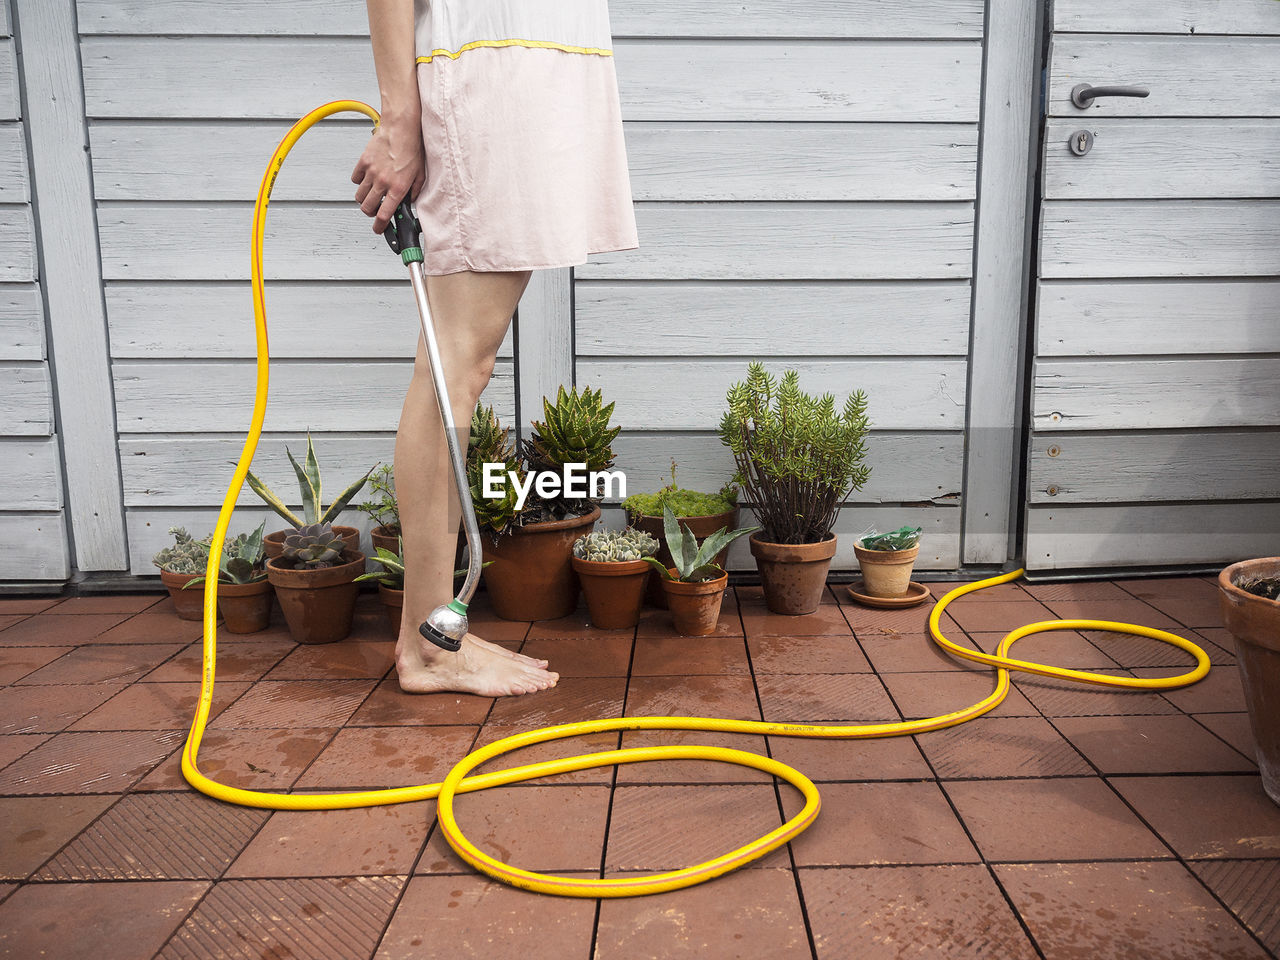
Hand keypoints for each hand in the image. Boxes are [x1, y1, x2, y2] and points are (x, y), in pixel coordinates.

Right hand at [351, 117, 425, 233]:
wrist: (401, 127)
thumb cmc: (412, 147)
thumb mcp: (420, 174)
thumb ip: (414, 191)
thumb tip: (409, 201)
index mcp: (398, 188)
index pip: (384, 215)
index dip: (380, 227)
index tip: (379, 229)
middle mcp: (382, 182)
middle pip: (367, 208)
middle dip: (371, 214)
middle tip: (375, 210)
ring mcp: (371, 172)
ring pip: (360, 196)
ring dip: (365, 199)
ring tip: (372, 194)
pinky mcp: (363, 162)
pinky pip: (355, 179)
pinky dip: (359, 182)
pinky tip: (368, 178)